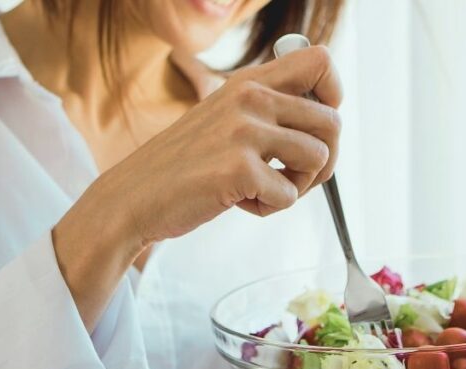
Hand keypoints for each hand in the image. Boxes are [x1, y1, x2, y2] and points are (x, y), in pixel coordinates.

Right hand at [53, 46, 341, 327]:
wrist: (133, 197)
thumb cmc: (183, 166)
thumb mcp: (223, 118)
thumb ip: (265, 108)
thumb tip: (326, 113)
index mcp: (249, 81)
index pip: (321, 61)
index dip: (332, 96)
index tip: (315, 128)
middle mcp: (250, 98)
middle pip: (332, 121)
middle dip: (324, 160)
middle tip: (293, 177)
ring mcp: (244, 132)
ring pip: (319, 159)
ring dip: (297, 187)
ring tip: (262, 189)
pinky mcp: (239, 169)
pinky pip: (289, 196)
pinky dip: (270, 209)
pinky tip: (239, 201)